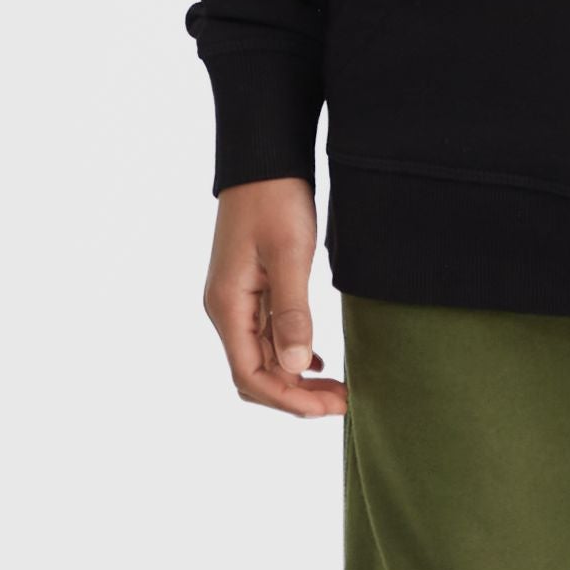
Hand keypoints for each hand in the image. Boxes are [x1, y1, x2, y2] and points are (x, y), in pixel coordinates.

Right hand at [204, 178, 345, 415]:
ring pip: (263, 359)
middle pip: (255, 375)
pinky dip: (292, 356)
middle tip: (343, 402)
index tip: (332, 407)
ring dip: (297, 378)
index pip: (251, 376)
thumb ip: (292, 311)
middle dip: (295, 397)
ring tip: (339, 388)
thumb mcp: (290, 255)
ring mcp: (236, 302)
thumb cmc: (275, 200)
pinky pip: (267, 338)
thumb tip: (298, 366)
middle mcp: (226, 310)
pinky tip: (319, 362)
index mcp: (228, 306)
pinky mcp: (251, 291)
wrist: (263, 161)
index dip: (289, 400)